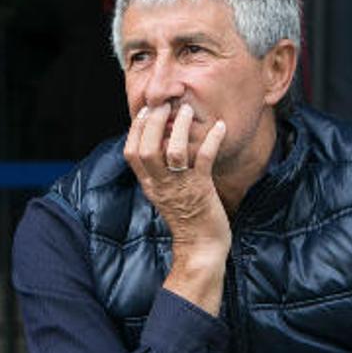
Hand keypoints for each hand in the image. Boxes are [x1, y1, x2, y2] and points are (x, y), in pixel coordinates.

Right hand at [123, 102, 229, 313]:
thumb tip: (160, 146)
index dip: (136, 129)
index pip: (131, 153)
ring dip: (180, 128)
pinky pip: (204, 160)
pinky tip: (220, 127)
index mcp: (149, 185)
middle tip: (164, 105)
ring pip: (173, 152)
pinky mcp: (202, 190)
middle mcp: (161, 185)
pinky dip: (212, 140)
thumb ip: (158, 173)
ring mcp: (180, 188)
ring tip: (187, 111)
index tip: (145, 111)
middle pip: (147, 149)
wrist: (200, 247)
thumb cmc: (186, 218)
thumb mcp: (164, 194)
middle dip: (154, 123)